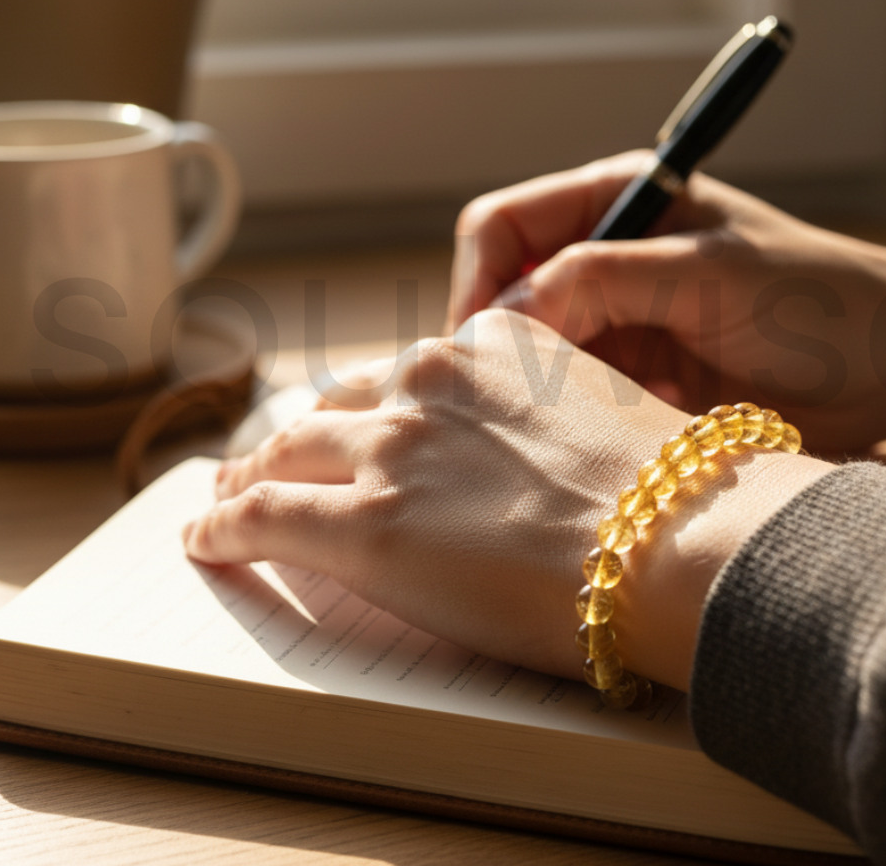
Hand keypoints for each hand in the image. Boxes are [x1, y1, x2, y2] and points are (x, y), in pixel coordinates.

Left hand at [185, 309, 831, 688]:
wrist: (677, 539)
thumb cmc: (668, 492)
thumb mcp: (606, 413)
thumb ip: (553, 410)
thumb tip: (545, 450)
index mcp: (492, 345)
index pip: (409, 372)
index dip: (374, 405)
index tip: (357, 425)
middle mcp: (431, 380)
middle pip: (339, 404)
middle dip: (301, 435)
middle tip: (274, 459)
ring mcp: (391, 447)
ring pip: (288, 450)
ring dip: (252, 474)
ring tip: (230, 497)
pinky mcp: (362, 524)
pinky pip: (262, 515)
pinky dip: (225, 526)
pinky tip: (208, 539)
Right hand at [447, 152, 885, 451]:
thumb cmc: (817, 299)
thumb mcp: (703, 274)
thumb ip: (599, 279)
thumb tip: (504, 312)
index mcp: (618, 199)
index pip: (503, 226)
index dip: (479, 283)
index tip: (478, 348)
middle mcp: (607, 253)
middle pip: (506, 291)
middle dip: (501, 342)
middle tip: (510, 400)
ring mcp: (619, 317)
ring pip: (533, 349)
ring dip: (539, 385)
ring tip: (564, 421)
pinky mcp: (636, 372)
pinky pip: (573, 392)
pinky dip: (574, 414)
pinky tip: (600, 435)